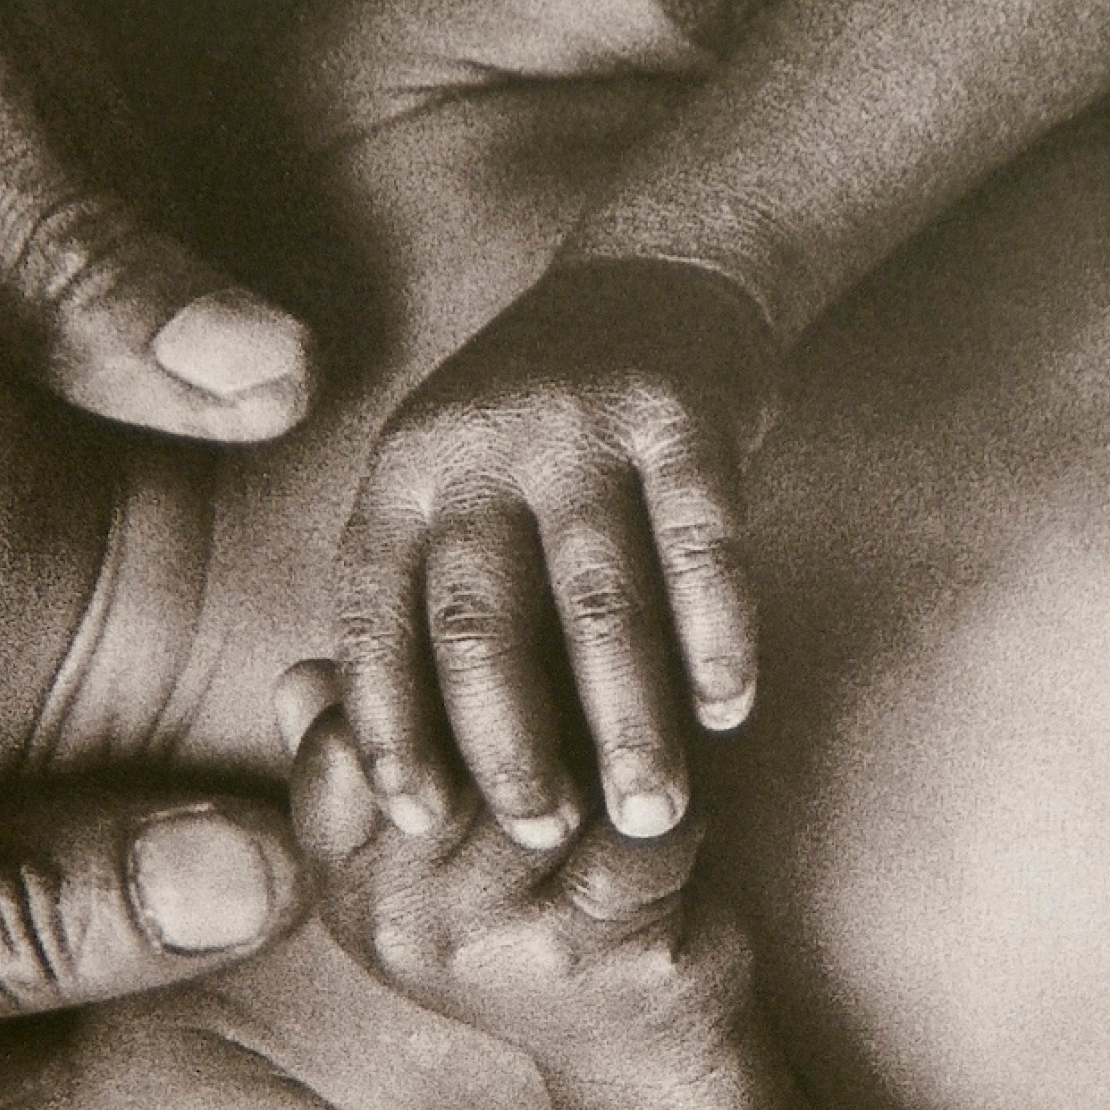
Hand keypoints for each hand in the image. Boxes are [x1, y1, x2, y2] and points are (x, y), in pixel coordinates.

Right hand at [282, 662, 754, 1108]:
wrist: (634, 1063)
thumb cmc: (535, 922)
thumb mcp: (428, 857)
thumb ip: (376, 760)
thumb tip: (303, 674)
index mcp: (345, 885)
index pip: (348, 737)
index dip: (423, 688)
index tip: (482, 680)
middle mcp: (398, 918)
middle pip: (454, 741)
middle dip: (530, 702)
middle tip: (580, 682)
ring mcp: (490, 942)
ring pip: (550, 773)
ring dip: (603, 744)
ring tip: (629, 740)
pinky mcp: (588, 952)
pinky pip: (633, 825)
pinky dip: (669, 802)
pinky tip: (676, 806)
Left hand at [337, 257, 776, 851]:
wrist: (660, 270)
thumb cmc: (546, 432)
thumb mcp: (452, 486)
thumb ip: (425, 603)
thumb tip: (393, 773)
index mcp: (403, 474)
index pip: (377, 620)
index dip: (390, 726)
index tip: (419, 823)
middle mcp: (476, 443)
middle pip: (481, 620)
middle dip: (509, 745)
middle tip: (544, 838)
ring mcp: (579, 421)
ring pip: (598, 597)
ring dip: (626, 719)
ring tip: (651, 812)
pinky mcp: (682, 410)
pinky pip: (702, 543)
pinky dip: (718, 635)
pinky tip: (732, 711)